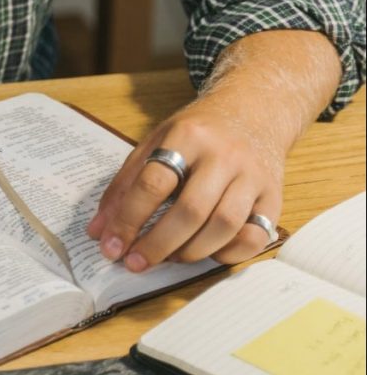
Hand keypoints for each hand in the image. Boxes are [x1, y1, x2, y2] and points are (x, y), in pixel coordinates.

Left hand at [87, 99, 289, 270]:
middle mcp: (224, 155)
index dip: (128, 219)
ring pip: (224, 226)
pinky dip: (228, 253)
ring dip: (191, 252)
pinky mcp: (274, 196)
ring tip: (167, 258)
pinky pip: (255, 236)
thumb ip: (126, 184)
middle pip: (190, 209)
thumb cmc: (197, 133)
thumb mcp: (155, 142)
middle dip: (158, 244)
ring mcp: (253, 176)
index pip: (153, 182)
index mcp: (187, 135)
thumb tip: (100, 231)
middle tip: (135, 263)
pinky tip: (207, 252)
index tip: (111, 246)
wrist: (254, 111)